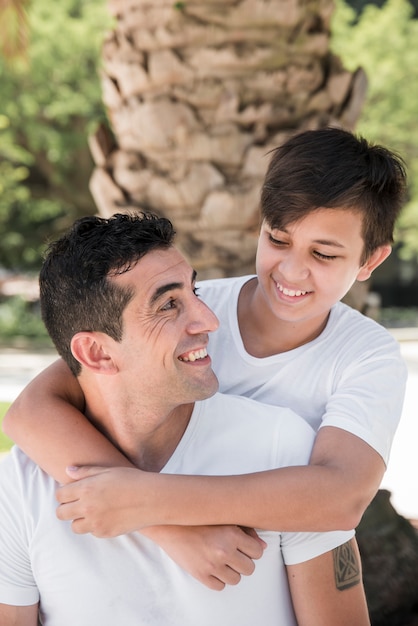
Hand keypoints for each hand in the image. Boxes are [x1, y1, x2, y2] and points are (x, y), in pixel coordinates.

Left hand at [56, 465, 152, 535]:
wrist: (153, 498)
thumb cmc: (132, 479)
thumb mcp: (109, 470)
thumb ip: (86, 471)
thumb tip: (67, 470)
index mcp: (87, 488)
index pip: (60, 495)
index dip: (64, 494)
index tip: (71, 492)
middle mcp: (87, 506)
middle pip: (61, 513)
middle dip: (66, 508)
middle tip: (77, 504)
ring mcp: (95, 522)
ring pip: (74, 526)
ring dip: (79, 519)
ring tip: (92, 511)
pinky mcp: (104, 533)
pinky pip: (91, 531)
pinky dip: (95, 526)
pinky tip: (107, 516)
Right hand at [141, 525, 266, 590]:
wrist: (170, 525)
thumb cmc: (198, 519)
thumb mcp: (224, 518)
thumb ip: (246, 530)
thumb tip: (263, 546)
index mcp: (231, 533)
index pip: (257, 552)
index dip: (252, 549)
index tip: (244, 546)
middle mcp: (224, 550)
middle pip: (249, 568)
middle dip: (243, 561)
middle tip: (233, 554)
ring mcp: (212, 565)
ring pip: (236, 579)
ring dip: (231, 571)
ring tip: (221, 560)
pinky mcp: (200, 575)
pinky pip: (220, 586)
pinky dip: (218, 579)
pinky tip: (212, 567)